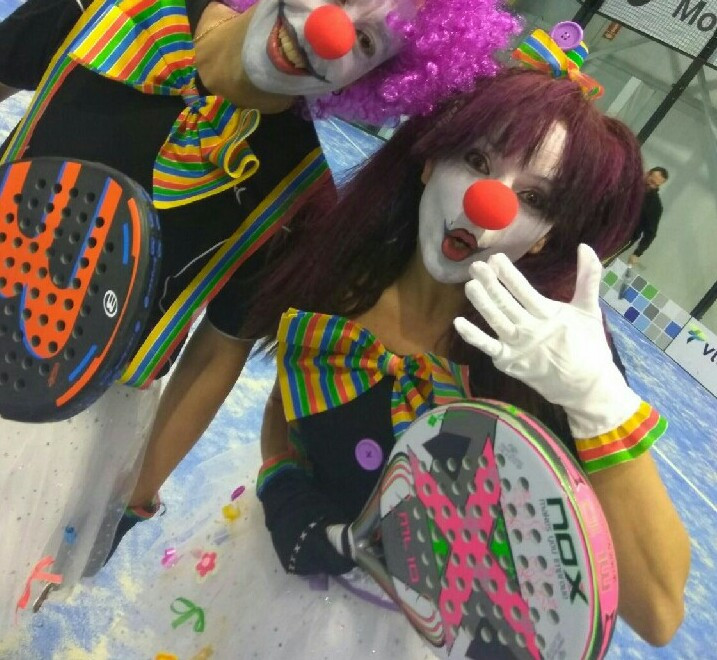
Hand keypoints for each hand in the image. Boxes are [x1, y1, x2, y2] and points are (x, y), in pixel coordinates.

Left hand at [454, 244, 640, 437]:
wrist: (587, 387)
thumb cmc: (589, 346)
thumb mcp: (590, 310)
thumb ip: (588, 278)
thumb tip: (585, 246)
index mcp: (549, 314)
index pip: (524, 290)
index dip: (508, 274)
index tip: (495, 258)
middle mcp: (530, 329)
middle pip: (506, 303)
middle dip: (490, 283)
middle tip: (475, 266)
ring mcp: (517, 346)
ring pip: (495, 320)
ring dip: (481, 302)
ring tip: (469, 285)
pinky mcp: (509, 361)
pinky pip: (488, 347)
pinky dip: (472, 336)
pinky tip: (458, 322)